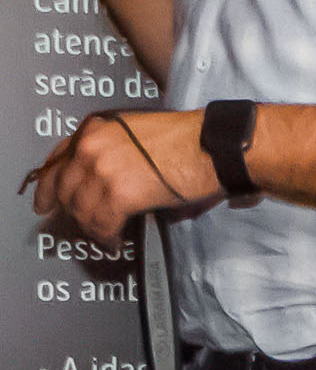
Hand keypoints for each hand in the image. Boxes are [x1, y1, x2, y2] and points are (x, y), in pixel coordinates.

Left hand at [24, 108, 212, 241]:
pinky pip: (101, 223)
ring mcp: (103, 170)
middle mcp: (92, 147)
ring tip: (104, 235)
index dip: (49, 185)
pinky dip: (106, 236)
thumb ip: (112, 149)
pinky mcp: (120, 194)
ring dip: (92, 227)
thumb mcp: (137, 131)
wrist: (215, 146)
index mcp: (96, 129)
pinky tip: (114, 241)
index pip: (57, 159)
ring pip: (81, 209)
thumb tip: (104, 179)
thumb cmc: (190, 138)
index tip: (46, 200)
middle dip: (72, 210)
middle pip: (65, 188)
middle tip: (81, 223)